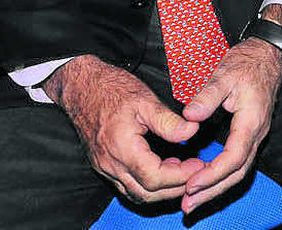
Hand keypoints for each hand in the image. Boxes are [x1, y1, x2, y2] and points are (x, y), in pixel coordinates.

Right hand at [47, 56, 205, 204]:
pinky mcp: (102, 166)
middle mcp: (110, 164)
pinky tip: (161, 167)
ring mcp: (104, 167)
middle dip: (175, 188)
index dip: (181, 176)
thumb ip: (168, 121)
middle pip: (146, 193)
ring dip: (161, 190)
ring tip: (181, 170)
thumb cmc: (112, 89)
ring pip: (135, 194)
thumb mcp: (145, 100)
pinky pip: (126, 186)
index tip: (199, 164)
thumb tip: (192, 132)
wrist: (82, 87)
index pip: (155, 178)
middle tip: (195, 172)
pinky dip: (146, 184)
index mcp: (122, 148)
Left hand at [178, 38, 281, 213]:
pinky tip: (205, 182)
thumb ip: (208, 96)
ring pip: (238, 171)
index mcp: (251, 121)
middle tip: (188, 205)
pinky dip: (220, 177)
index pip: (234, 157)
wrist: (266, 56)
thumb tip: (190, 116)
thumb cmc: (247, 64)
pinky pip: (237, 163)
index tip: (191, 184)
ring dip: (215, 188)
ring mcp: (254, 136)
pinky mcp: (248, 136)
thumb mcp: (225, 74)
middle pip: (237, 173)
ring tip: (192, 201)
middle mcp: (256, 134)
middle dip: (212, 191)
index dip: (213, 173)